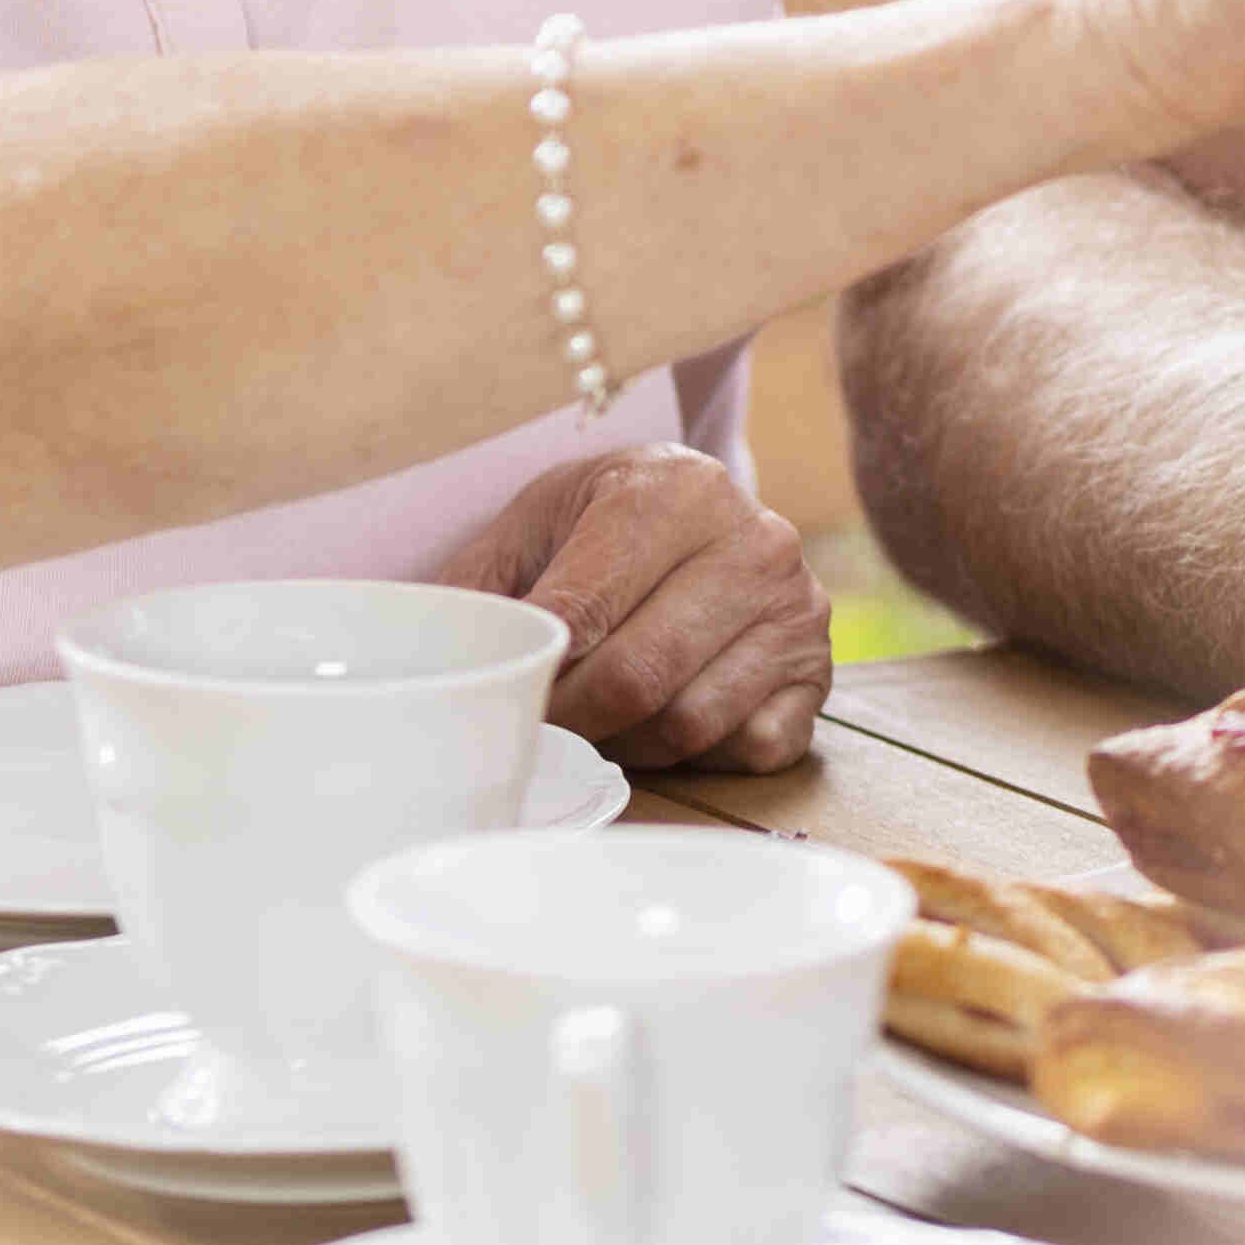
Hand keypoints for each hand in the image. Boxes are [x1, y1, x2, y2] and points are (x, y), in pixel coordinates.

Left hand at [437, 441, 832, 771]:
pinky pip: (745, 749)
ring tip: (599, 718)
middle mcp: (756, 541)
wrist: (698, 518)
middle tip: (534, 727)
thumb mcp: (533, 526)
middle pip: (637, 677)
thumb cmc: (601, 529)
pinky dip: (695, 755)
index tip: (496, 698)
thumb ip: (478, 591)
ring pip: (688, 722)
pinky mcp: (819, 674)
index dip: (531, 672)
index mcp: (677, 489)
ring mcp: (798, 611)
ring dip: (627, 741)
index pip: (584, 611)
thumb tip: (424, 671)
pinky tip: (664, 721)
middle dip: (569, 718)